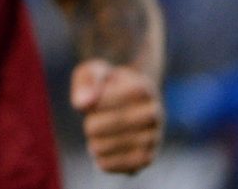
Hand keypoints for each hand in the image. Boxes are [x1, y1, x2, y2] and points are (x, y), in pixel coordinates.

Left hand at [70, 59, 162, 175]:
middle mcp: (154, 114)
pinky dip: (102, 161)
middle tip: (95, 120)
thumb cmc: (107, 83)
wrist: (133, 98)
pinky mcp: (147, 158)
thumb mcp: (93, 71)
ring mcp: (153, 137)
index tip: (95, 99)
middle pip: (95, 127)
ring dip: (93, 143)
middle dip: (89, 123)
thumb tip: (82, 104)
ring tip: (99, 136)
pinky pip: (113, 166)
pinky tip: (102, 152)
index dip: (87, 103)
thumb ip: (87, 81)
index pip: (96, 103)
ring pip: (101, 148)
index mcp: (142, 89)